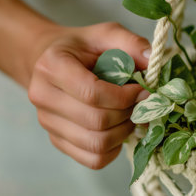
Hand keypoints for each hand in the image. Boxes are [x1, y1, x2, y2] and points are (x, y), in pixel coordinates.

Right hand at [27, 22, 150, 168]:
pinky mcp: (57, 141)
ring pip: (96, 144)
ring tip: (131, 117)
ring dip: (123, 133)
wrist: (50, 63)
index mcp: (52, 67)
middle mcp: (43, 97)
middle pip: (96, 122)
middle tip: (140, 105)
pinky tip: (118, 132)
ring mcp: (48, 123)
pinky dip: (113, 150)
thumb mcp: (106, 35)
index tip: (142, 91)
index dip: (124, 97)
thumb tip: (153, 60)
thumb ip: (130, 43)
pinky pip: (92, 160)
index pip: (92, 93)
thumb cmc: (82, 49)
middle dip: (127, 115)